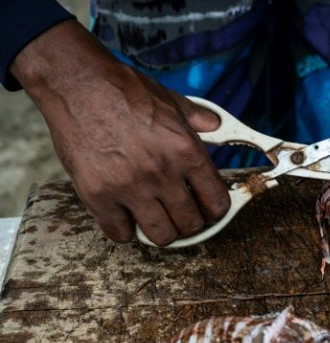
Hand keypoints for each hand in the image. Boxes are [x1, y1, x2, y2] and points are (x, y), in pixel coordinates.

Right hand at [10, 20, 229, 245]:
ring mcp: (129, 187)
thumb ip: (197, 119)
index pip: (216, 203)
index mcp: (186, 152)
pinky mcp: (98, 195)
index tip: (208, 210)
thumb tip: (217, 126)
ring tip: (156, 217)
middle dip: (190, 223)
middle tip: (181, 214)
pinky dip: (125, 229)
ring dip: (162, 231)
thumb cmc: (124, 90)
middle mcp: (162, 174)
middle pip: (190, 224)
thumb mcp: (171, 101)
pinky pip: (120, 233)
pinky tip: (125, 215)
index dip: (215, 211)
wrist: (76, 84)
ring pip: (161, 235)